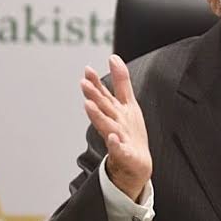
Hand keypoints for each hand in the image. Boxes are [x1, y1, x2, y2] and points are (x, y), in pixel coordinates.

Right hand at [80, 54, 151, 200]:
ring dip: (97, 116)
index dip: (96, 82)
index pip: (103, 95)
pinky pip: (119, 150)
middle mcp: (112, 123)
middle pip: (102, 108)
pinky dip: (115, 144)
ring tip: (89, 105)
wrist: (136, 164)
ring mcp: (117, 138)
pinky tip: (113, 137)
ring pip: (106, 126)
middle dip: (93, 96)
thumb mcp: (127, 102)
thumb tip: (113, 57)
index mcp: (113, 111)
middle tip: (83, 83)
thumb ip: (120, 81)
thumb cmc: (129, 132)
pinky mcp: (124, 155)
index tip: (87, 69)